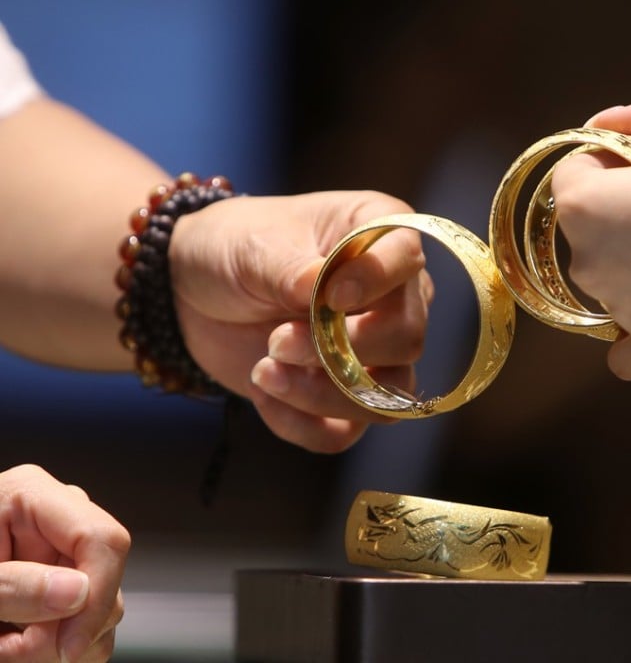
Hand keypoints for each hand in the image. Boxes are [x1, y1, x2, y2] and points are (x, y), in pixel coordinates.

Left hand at [0, 464, 128, 662]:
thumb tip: (78, 592)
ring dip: (56, 644)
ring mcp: (58, 553)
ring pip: (101, 606)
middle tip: (11, 652)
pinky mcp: (56, 586)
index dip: (96, 596)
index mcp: (28, 496)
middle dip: (65, 628)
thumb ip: (12, 585)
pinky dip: (52, 648)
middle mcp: (54, 520)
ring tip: (3, 649)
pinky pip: (83, 623)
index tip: (66, 649)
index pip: (102, 539)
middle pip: (103, 577)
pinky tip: (12, 647)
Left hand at [170, 190, 432, 452]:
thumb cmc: (233, 246)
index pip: (408, 258)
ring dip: (322, 394)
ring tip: (264, 371)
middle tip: (278, 341)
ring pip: (386, 396)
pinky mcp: (343, 395)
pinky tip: (265, 397)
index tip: (331, 295)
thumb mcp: (253, 247)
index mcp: (379, 233)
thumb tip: (324, 292)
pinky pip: (347, 431)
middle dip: (343, 350)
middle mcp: (391, 294)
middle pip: (407, 339)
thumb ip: (292, 269)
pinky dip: (304, 424)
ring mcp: (374, 350)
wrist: (187, 290)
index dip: (377, 281)